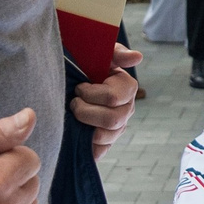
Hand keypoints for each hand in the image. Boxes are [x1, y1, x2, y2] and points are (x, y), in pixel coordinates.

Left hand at [70, 45, 142, 159]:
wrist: (66, 80)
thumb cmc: (83, 64)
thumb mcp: (97, 52)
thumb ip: (117, 52)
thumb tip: (137, 57)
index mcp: (127, 88)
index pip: (113, 98)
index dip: (92, 94)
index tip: (79, 87)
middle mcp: (126, 109)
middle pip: (112, 119)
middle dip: (85, 111)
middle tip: (73, 102)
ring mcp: (117, 128)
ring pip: (105, 136)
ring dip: (84, 125)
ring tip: (74, 114)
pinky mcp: (105, 143)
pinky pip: (101, 151)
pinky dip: (88, 145)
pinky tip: (78, 133)